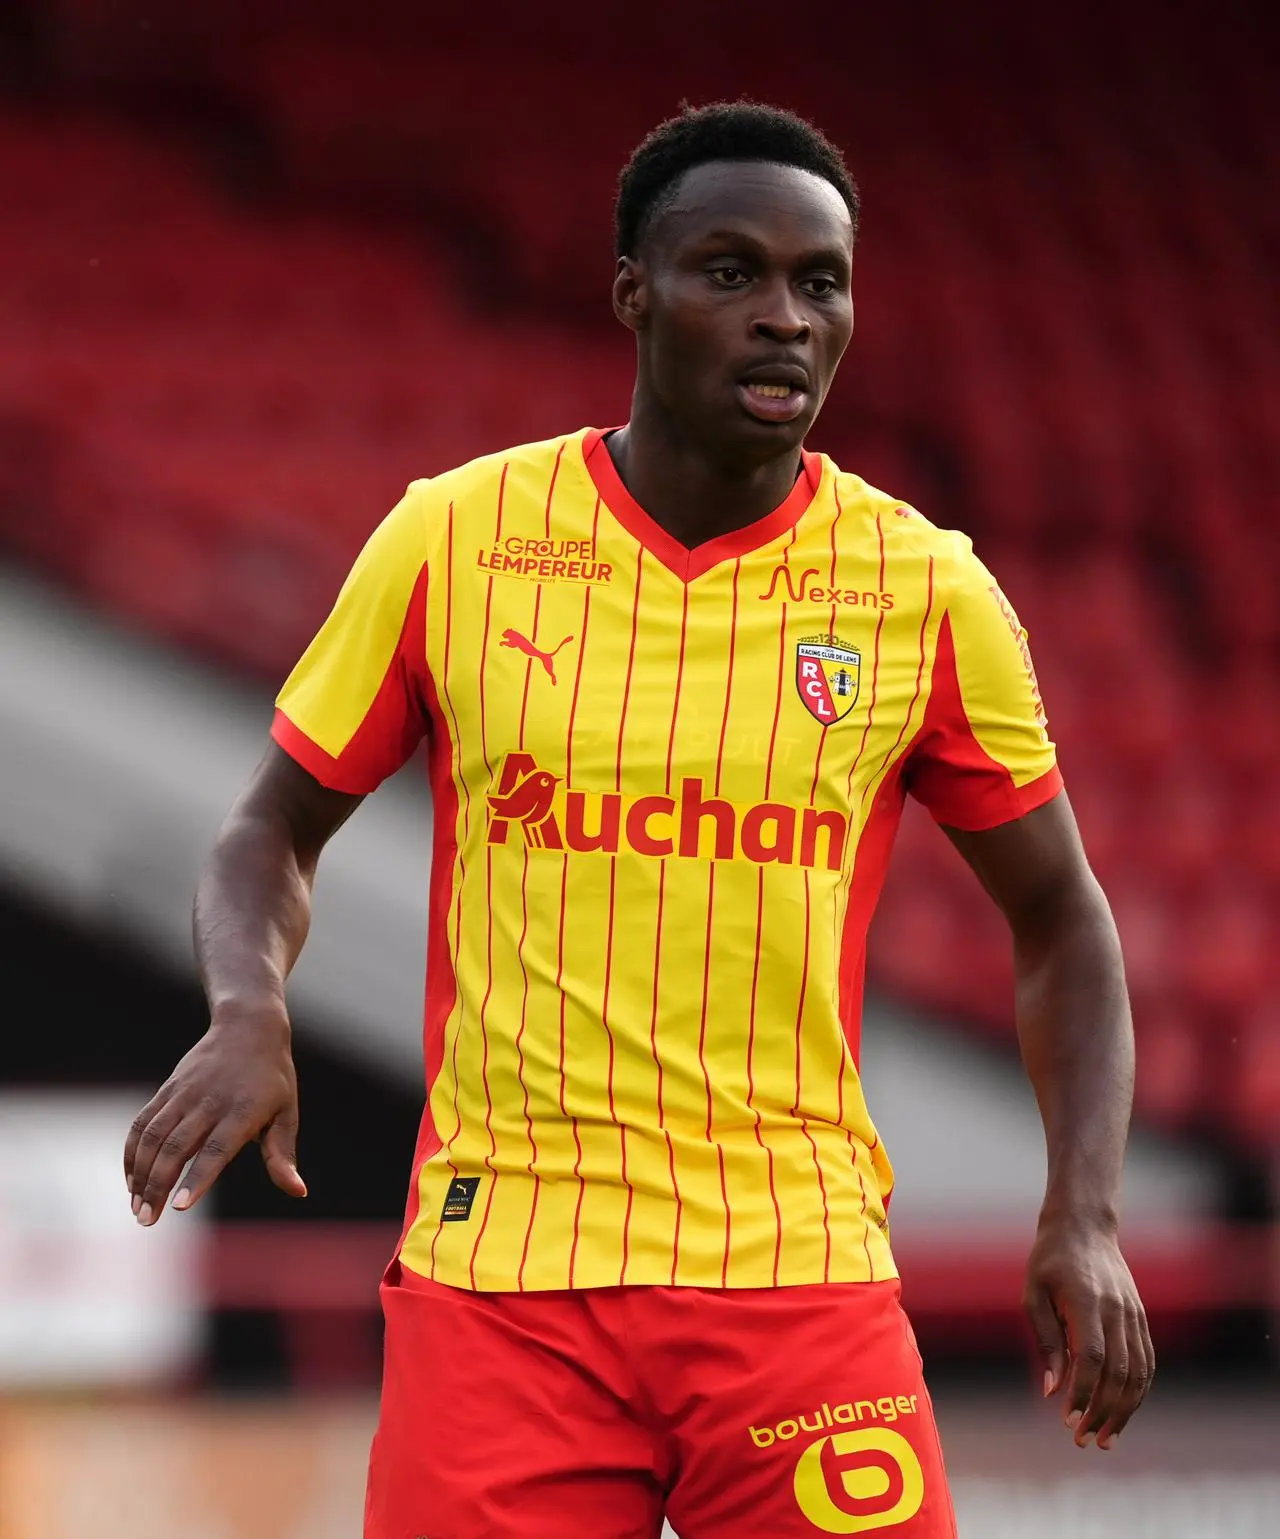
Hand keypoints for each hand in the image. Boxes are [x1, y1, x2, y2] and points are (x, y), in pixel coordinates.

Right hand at [124, 1008, 305, 1225]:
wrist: (248, 1027)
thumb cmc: (273, 1078)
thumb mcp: (286, 1113)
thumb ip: (282, 1155)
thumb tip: (298, 1191)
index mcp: (242, 1111)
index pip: (216, 1150)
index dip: (198, 1178)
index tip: (180, 1207)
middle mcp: (209, 1102)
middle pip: (177, 1148)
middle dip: (158, 1187)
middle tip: (147, 1220)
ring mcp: (184, 1094)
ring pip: (153, 1137)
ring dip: (140, 1174)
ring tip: (137, 1208)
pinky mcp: (168, 1089)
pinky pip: (142, 1123)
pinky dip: (132, 1152)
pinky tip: (132, 1179)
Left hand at [1024, 1215, 1153, 1449]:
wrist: (1083, 1228)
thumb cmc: (1049, 1261)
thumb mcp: (1033, 1294)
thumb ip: (1046, 1341)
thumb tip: (1051, 1391)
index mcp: (1086, 1301)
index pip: (1091, 1358)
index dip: (1082, 1393)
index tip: (1067, 1421)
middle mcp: (1116, 1310)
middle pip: (1118, 1372)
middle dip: (1103, 1412)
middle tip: (1084, 1440)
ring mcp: (1134, 1314)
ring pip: (1138, 1373)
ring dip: (1124, 1410)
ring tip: (1105, 1438)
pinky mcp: (1141, 1318)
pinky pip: (1146, 1362)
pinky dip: (1137, 1391)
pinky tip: (1122, 1411)